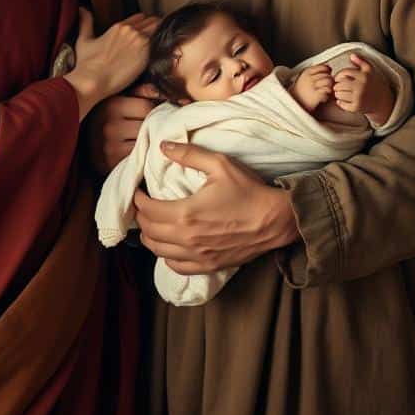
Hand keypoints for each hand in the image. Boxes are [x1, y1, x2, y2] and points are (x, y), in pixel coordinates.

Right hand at [64, 10, 157, 119]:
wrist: (92, 80)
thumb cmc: (86, 64)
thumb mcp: (84, 40)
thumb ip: (86, 22)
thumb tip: (82, 8)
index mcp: (119, 26)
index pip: (140, 18)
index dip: (145, 24)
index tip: (147, 31)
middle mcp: (132, 31)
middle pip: (152, 22)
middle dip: (155, 28)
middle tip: (158, 38)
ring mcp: (140, 42)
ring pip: (159, 30)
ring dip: (161, 36)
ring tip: (164, 45)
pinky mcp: (146, 55)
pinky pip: (161, 45)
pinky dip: (164, 47)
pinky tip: (166, 53)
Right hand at [83, 82, 161, 174]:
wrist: (81, 143)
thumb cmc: (106, 117)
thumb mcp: (118, 98)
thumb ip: (139, 92)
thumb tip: (158, 93)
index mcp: (111, 105)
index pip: (146, 107)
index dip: (152, 109)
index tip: (149, 113)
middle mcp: (109, 126)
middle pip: (146, 125)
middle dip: (150, 125)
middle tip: (146, 126)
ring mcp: (110, 147)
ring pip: (144, 142)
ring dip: (146, 140)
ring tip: (139, 138)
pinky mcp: (112, 163)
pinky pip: (138, 157)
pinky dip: (140, 154)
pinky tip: (135, 150)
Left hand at [133, 143, 298, 273]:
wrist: (276, 220)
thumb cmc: (248, 190)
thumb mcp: (219, 164)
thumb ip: (189, 154)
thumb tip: (164, 146)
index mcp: (186, 213)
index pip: (147, 210)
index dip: (138, 199)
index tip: (139, 191)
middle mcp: (187, 239)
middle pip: (148, 231)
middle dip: (141, 217)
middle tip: (143, 205)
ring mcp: (197, 256)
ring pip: (158, 251)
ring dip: (149, 236)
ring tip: (151, 223)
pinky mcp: (208, 266)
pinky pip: (176, 267)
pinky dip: (166, 256)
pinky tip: (169, 245)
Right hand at [290, 63, 332, 112]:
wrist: (295, 102)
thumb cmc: (301, 90)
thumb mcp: (305, 76)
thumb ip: (315, 72)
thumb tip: (329, 68)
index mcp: (307, 72)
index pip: (323, 67)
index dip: (328, 71)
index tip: (328, 74)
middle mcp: (310, 78)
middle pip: (327, 75)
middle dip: (330, 80)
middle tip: (328, 84)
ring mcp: (313, 86)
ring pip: (329, 81)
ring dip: (330, 86)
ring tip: (326, 90)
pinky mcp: (316, 94)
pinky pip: (328, 90)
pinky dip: (328, 93)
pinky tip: (324, 95)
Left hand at [333, 53, 393, 126]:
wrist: (382, 101)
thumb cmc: (373, 84)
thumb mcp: (369, 71)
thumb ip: (360, 61)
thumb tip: (351, 55)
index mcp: (363, 76)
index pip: (343, 73)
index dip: (338, 75)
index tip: (338, 78)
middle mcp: (361, 87)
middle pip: (338, 84)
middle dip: (337, 85)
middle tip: (339, 87)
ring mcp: (359, 98)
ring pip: (338, 94)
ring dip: (337, 93)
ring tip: (341, 93)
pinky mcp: (357, 108)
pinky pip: (341, 104)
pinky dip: (340, 102)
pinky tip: (344, 100)